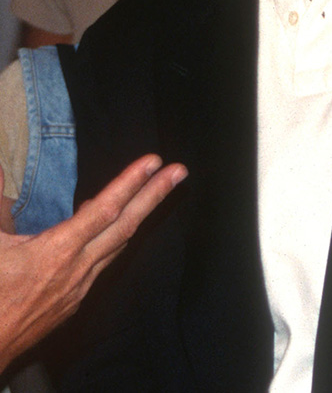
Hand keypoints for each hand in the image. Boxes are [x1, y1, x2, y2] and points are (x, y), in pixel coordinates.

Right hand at [0, 154, 186, 371]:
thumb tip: (2, 173)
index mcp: (57, 251)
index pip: (104, 208)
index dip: (131, 182)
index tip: (153, 161)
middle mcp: (76, 269)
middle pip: (126, 225)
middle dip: (155, 195)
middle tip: (180, 171)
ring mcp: (79, 289)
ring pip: (117, 246)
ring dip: (138, 216)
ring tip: (154, 190)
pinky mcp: (73, 303)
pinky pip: (102, 264)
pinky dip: (112, 240)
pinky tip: (111, 227)